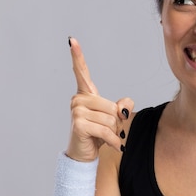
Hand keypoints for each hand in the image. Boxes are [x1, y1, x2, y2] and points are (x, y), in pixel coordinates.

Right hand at [65, 37, 133, 161]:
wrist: (85, 155)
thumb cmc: (99, 135)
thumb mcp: (114, 119)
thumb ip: (122, 108)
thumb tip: (123, 106)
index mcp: (86, 94)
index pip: (81, 72)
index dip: (77, 56)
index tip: (72, 40)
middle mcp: (78, 100)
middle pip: (112, 107)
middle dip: (117, 123)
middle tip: (109, 131)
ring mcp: (76, 111)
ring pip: (111, 120)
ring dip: (115, 132)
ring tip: (107, 138)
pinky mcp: (79, 124)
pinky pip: (106, 130)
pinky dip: (115, 141)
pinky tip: (115, 147)